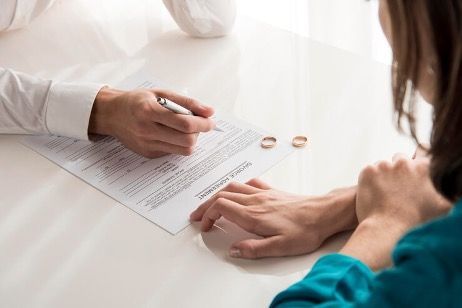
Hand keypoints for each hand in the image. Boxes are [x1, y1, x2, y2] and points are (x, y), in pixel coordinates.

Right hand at [89, 87, 214, 157]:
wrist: (111, 114)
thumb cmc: (137, 101)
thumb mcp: (161, 94)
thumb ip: (187, 102)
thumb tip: (209, 111)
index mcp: (150, 111)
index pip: (185, 123)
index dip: (202, 124)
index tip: (210, 121)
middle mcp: (147, 130)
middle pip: (186, 140)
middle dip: (198, 133)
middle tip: (198, 124)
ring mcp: (147, 145)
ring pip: (182, 150)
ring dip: (190, 140)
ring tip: (185, 129)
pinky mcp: (148, 154)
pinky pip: (173, 152)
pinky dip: (178, 144)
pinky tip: (171, 133)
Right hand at [190, 179, 356, 258]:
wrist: (324, 213)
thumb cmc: (305, 230)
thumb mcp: (280, 247)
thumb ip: (254, 249)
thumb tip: (233, 250)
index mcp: (253, 214)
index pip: (220, 207)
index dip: (207, 215)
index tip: (204, 226)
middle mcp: (255, 200)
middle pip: (221, 195)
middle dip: (205, 205)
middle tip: (197, 216)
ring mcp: (263, 193)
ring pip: (232, 187)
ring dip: (217, 194)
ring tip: (210, 204)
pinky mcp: (272, 191)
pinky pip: (249, 183)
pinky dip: (237, 187)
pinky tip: (239, 192)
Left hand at [356, 153, 449, 226]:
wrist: (388, 228)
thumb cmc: (415, 220)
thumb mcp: (443, 206)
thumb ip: (450, 194)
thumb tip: (455, 192)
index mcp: (424, 168)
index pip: (423, 150)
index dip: (417, 160)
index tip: (412, 167)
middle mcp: (404, 163)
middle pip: (400, 158)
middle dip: (398, 170)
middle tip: (396, 187)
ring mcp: (384, 165)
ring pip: (383, 165)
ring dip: (383, 175)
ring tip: (384, 194)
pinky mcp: (368, 171)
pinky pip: (369, 171)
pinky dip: (369, 180)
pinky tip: (374, 193)